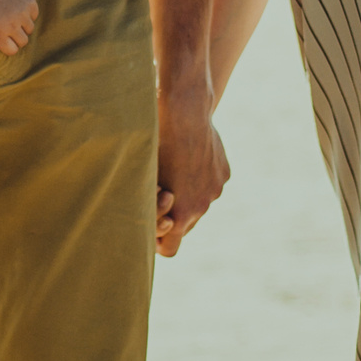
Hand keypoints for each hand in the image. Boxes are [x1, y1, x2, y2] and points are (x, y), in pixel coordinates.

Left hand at [0, 0, 38, 56]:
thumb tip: (2, 44)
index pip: (12, 51)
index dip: (10, 47)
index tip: (7, 41)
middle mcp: (12, 25)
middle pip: (23, 42)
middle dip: (17, 37)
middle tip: (11, 28)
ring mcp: (23, 13)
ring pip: (30, 29)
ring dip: (23, 25)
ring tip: (13, 15)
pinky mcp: (31, 3)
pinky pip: (34, 15)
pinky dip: (28, 13)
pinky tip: (18, 6)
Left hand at [153, 88, 228, 256]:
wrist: (183, 111)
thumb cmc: (153, 146)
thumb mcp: (143, 179)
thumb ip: (145, 209)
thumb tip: (137, 229)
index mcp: (182, 214)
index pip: (170, 249)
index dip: (158, 239)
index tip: (149, 224)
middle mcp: (203, 206)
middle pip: (185, 224)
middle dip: (173, 215)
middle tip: (158, 192)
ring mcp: (215, 189)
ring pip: (199, 203)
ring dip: (187, 194)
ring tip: (172, 169)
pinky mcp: (223, 173)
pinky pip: (209, 183)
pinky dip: (199, 177)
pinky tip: (187, 157)